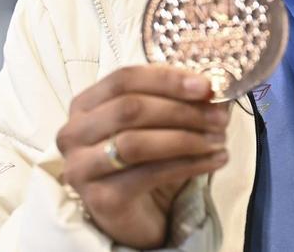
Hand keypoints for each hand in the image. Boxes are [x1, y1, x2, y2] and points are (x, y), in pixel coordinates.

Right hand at [56, 65, 229, 247]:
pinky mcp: (101, 198)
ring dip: (186, 138)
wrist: (133, 215)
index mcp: (84, 104)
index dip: (167, 79)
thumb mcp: (155, 124)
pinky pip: (150, 174)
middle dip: (181, 110)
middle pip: (130, 109)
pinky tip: (214, 161)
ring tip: (219, 140)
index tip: (206, 86)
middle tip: (219, 118)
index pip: (124, 79)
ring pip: (137, 142)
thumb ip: (174, 101)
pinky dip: (188, 164)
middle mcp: (74, 133)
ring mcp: (82, 167)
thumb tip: (210, 88)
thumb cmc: (143, 161)